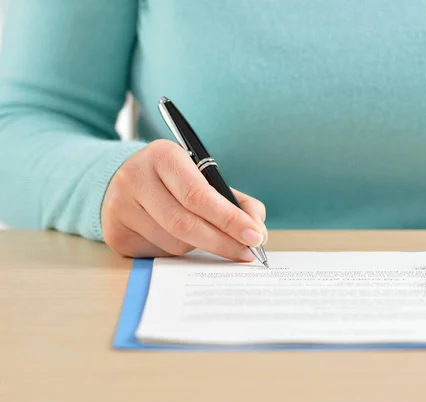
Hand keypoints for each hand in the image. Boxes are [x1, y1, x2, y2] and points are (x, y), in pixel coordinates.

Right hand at [101, 139, 267, 258]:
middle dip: (222, 241)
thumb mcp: (203, 177)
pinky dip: (178, 253)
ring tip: (206, 236)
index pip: (199, 195)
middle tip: (247, 253)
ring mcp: (120, 207)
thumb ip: (235, 200)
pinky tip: (179, 239)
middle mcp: (134, 178)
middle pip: (185, 223)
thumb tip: (257, 231)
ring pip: (173, 243)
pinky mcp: (115, 233)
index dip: (229, 219)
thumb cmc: (175, 181)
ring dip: (199, 247)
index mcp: (162, 155)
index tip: (255, 236)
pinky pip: (158, 255)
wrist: (123, 181)